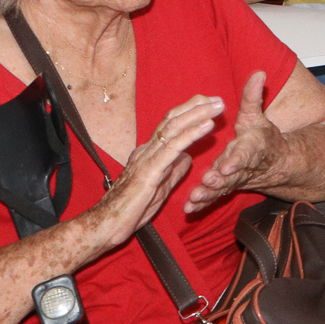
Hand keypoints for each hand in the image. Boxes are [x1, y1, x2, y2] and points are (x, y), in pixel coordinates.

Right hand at [85, 93, 223, 247]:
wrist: (106, 225)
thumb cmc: (130, 209)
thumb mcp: (160, 186)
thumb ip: (174, 170)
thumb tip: (188, 157)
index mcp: (148, 153)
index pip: (170, 125)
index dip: (190, 112)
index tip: (209, 104)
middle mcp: (146, 150)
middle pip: (172, 120)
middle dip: (196, 106)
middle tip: (218, 99)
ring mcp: (147, 158)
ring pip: (174, 128)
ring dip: (198, 114)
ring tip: (217, 106)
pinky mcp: (150, 171)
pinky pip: (173, 148)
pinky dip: (192, 134)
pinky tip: (207, 125)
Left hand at [184, 72, 282, 213]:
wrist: (275, 164)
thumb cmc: (262, 137)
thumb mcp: (258, 115)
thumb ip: (253, 96)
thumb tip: (258, 72)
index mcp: (250, 148)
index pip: (244, 154)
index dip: (236, 160)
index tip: (227, 165)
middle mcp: (242, 167)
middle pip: (231, 175)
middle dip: (219, 179)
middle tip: (208, 181)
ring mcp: (233, 180)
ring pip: (221, 188)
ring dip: (208, 194)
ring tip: (195, 198)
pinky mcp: (225, 188)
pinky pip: (214, 197)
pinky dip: (202, 203)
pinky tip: (189, 208)